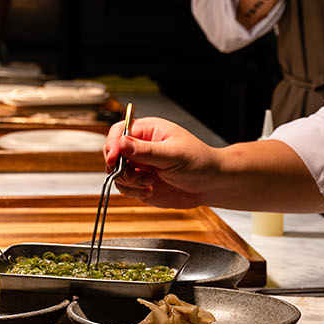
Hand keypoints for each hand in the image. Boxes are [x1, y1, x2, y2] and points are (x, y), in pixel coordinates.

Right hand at [102, 117, 219, 208]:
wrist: (211, 185)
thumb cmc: (199, 162)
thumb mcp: (173, 154)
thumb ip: (146, 151)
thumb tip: (121, 143)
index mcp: (148, 131)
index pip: (119, 132)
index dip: (113, 145)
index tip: (113, 158)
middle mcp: (140, 148)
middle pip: (113, 154)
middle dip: (120, 167)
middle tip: (135, 176)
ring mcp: (139, 166)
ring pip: (117, 173)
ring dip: (129, 182)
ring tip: (149, 183)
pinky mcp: (140, 183)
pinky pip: (125, 188)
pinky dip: (133, 192)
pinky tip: (150, 191)